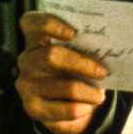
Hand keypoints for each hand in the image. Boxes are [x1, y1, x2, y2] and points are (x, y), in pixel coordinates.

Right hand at [14, 11, 107, 133]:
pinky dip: (81, 109)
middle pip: (51, 56)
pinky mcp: (33, 107)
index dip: (50, 25)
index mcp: (35, 39)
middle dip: (82, 64)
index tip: (73, 33)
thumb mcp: (76, 56)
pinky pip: (64, 109)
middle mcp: (27, 60)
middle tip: (102, 72)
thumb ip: (84, 49)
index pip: (32, 23)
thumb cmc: (73, 71)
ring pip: (63, 87)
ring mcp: (26, 84)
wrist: (63, 105)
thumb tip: (106, 53)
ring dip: (88, 92)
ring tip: (100, 95)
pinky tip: (87, 107)